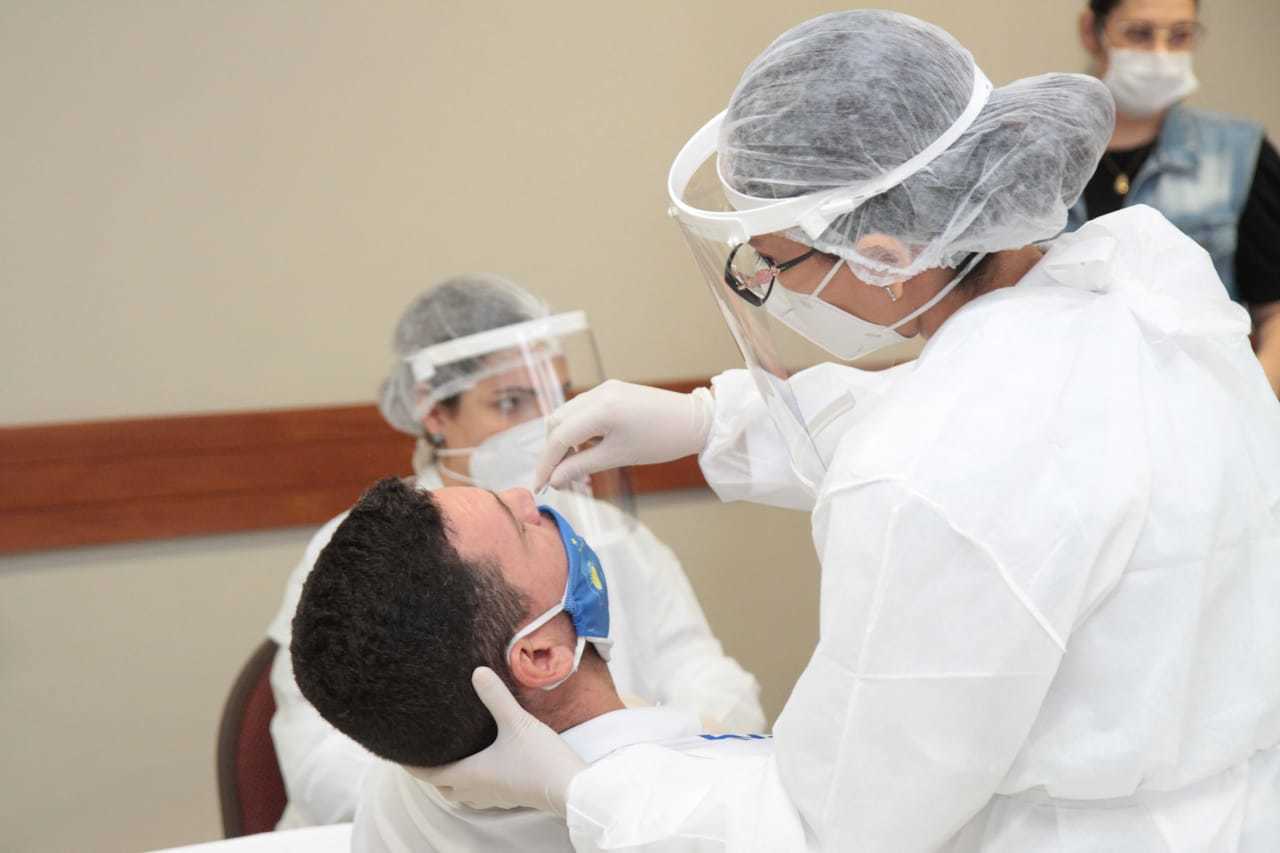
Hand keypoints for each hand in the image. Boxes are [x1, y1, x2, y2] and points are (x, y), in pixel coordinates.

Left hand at [409, 668, 585, 815]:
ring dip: (451, 779)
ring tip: (450, 758)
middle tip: (423, 753)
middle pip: (442, 786)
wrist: (571, 788)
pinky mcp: (510, 796)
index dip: (410, 765)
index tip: (396, 754)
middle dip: (430, 772)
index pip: (428, 774)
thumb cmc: (540, 759)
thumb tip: (477, 671)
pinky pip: (480, 792)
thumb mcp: (517, 722)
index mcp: (470, 774)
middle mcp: (477, 790)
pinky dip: (473, 781)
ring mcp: (494, 796)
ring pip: (461, 793)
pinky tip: (484, 765)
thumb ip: (495, 697)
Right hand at [535, 380, 713, 489]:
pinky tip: (587, 449)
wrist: (695, 421)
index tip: (540, 486)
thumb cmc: (661, 441)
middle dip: (552, 451)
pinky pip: (582, 410)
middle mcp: (598, 393)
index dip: (546, 463)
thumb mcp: (618, 457)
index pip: (559, 436)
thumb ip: (581, 467)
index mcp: (601, 409)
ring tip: (573, 467)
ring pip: (567, 414)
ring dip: (563, 440)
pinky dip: (577, 430)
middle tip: (556, 479)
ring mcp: (604, 389)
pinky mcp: (611, 390)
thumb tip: (554, 480)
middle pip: (556, 422)